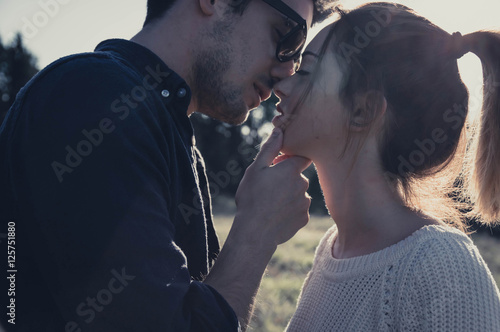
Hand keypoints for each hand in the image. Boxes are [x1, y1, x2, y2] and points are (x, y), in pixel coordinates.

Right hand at [233, 128, 311, 248]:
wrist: (255, 231)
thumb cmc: (252, 197)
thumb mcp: (256, 169)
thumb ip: (270, 148)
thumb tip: (279, 130)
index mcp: (293, 169)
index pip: (303, 157)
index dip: (291, 159)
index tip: (278, 165)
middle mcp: (304, 184)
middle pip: (299, 176)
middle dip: (288, 179)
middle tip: (268, 188)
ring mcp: (305, 203)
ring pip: (299, 194)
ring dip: (289, 195)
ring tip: (270, 203)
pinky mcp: (304, 218)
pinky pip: (298, 210)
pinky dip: (290, 210)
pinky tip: (276, 215)